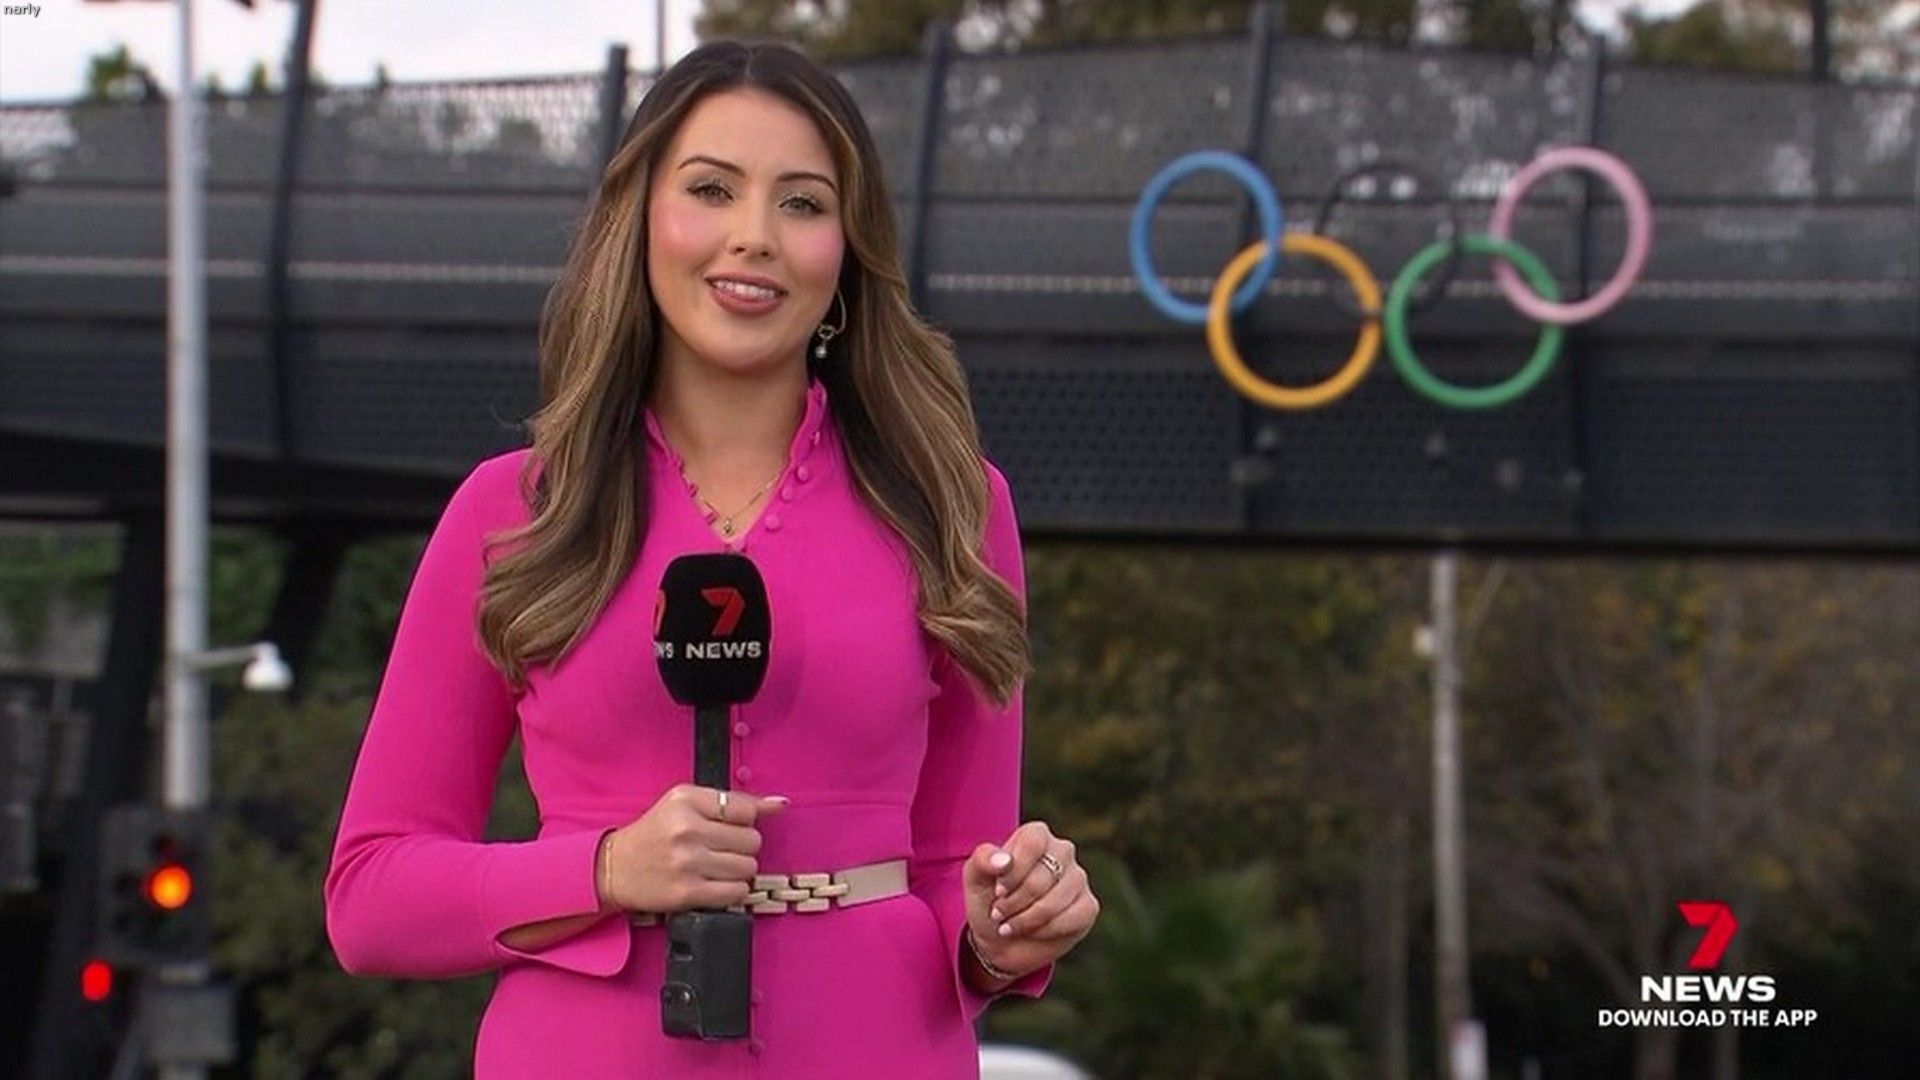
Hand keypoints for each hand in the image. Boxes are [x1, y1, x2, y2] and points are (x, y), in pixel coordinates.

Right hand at [598, 784, 787, 914]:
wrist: (614, 868)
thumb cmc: (654, 833)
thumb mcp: (685, 803)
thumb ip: (733, 801)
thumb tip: (780, 803)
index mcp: (686, 800)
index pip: (746, 810)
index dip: (744, 821)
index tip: (730, 827)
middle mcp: (687, 829)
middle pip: (752, 840)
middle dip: (743, 846)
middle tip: (721, 849)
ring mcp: (687, 863)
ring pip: (748, 868)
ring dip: (739, 870)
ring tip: (717, 866)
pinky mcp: (687, 893)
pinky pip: (737, 893)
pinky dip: (733, 890)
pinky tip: (715, 883)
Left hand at [962, 821, 1098, 981]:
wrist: (1001, 938)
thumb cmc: (988, 900)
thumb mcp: (975, 878)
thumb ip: (982, 860)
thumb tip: (1003, 861)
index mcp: (1036, 835)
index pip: (1033, 842)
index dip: (1014, 871)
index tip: (998, 891)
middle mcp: (1062, 851)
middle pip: (1041, 877)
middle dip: (1014, 903)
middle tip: (999, 913)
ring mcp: (1078, 878)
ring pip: (1055, 901)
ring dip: (1026, 920)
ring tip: (1011, 924)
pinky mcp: (1088, 906)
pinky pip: (1072, 919)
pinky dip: (1045, 931)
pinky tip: (1034, 932)